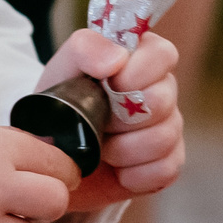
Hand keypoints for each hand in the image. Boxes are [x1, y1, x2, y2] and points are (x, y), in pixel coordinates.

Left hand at [32, 25, 185, 210]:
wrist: (53, 154)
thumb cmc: (61, 104)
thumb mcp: (63, 68)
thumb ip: (86, 48)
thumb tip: (118, 58)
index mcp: (141, 60)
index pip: (163, 54)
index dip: (137, 72)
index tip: (108, 84)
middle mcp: (162, 91)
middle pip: (163, 100)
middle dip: (121, 117)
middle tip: (98, 121)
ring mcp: (169, 129)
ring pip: (163, 138)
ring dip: (122, 149)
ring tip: (100, 147)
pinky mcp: (167, 164)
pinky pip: (164, 170)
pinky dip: (132, 174)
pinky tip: (115, 168)